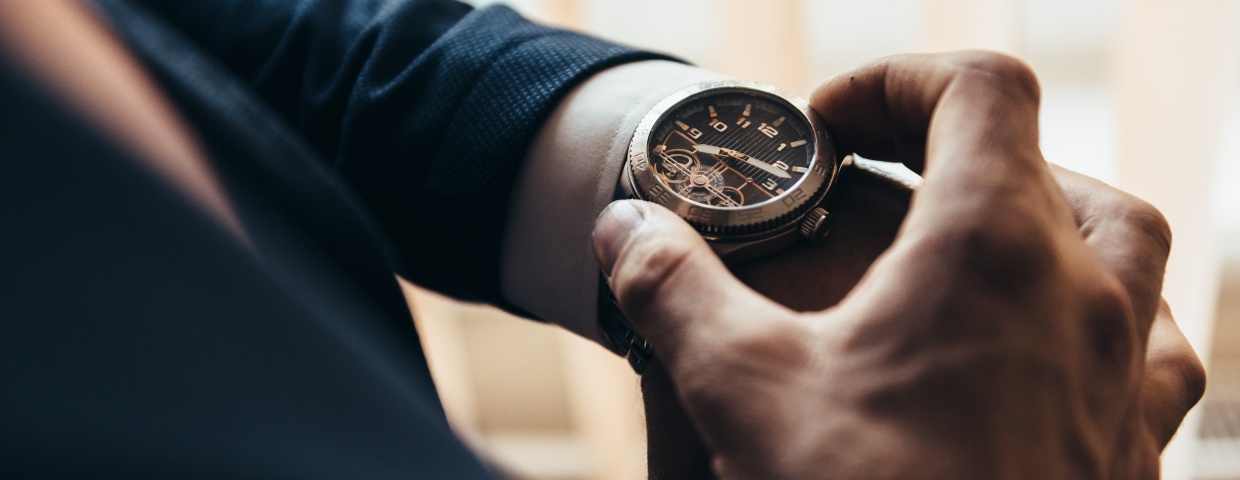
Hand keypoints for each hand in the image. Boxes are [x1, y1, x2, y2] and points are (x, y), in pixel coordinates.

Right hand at [594, 51, 1204, 478]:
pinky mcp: (1134, 450)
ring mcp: (1124, 375)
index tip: (828, 129)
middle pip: (1049, 160)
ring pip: (1125, 248)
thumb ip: (676, 290)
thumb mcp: (744, 389)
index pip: (977, 88)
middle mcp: (1083, 298)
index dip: (895, 81)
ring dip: (1047, 224)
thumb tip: (626, 230)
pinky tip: (1040, 359)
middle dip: (958, 150)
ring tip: (968, 254)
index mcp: (992, 250)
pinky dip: (1101, 321)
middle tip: (882, 189)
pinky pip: (1151, 352)